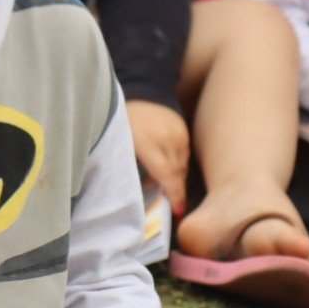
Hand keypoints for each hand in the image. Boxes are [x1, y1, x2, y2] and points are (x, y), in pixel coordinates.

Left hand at [127, 100, 191, 215]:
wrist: (141, 95)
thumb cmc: (124, 126)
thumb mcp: (124, 147)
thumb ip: (136, 169)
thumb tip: (151, 193)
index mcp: (146, 141)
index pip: (166, 174)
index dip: (174, 194)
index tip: (178, 211)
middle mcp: (166, 137)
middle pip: (176, 173)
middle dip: (174, 190)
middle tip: (170, 205)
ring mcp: (178, 133)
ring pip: (182, 167)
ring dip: (175, 178)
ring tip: (163, 182)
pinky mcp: (184, 131)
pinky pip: (184, 157)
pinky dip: (177, 165)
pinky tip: (167, 165)